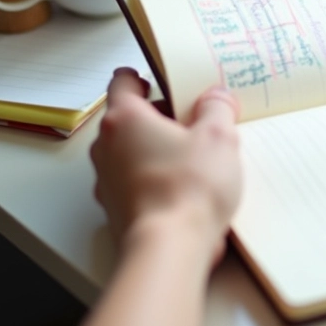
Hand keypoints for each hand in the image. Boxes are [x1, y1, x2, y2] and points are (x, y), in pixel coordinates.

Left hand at [90, 68, 242, 264]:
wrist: (170, 248)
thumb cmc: (187, 189)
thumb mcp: (218, 137)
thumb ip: (218, 109)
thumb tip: (217, 98)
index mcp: (125, 119)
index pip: (123, 82)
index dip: (143, 77)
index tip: (161, 80)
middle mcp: (107, 147)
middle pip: (128, 118)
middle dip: (159, 117)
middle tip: (192, 120)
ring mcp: (107, 180)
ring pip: (130, 152)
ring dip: (155, 149)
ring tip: (193, 157)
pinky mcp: (116, 208)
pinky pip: (134, 182)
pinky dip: (154, 179)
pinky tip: (184, 187)